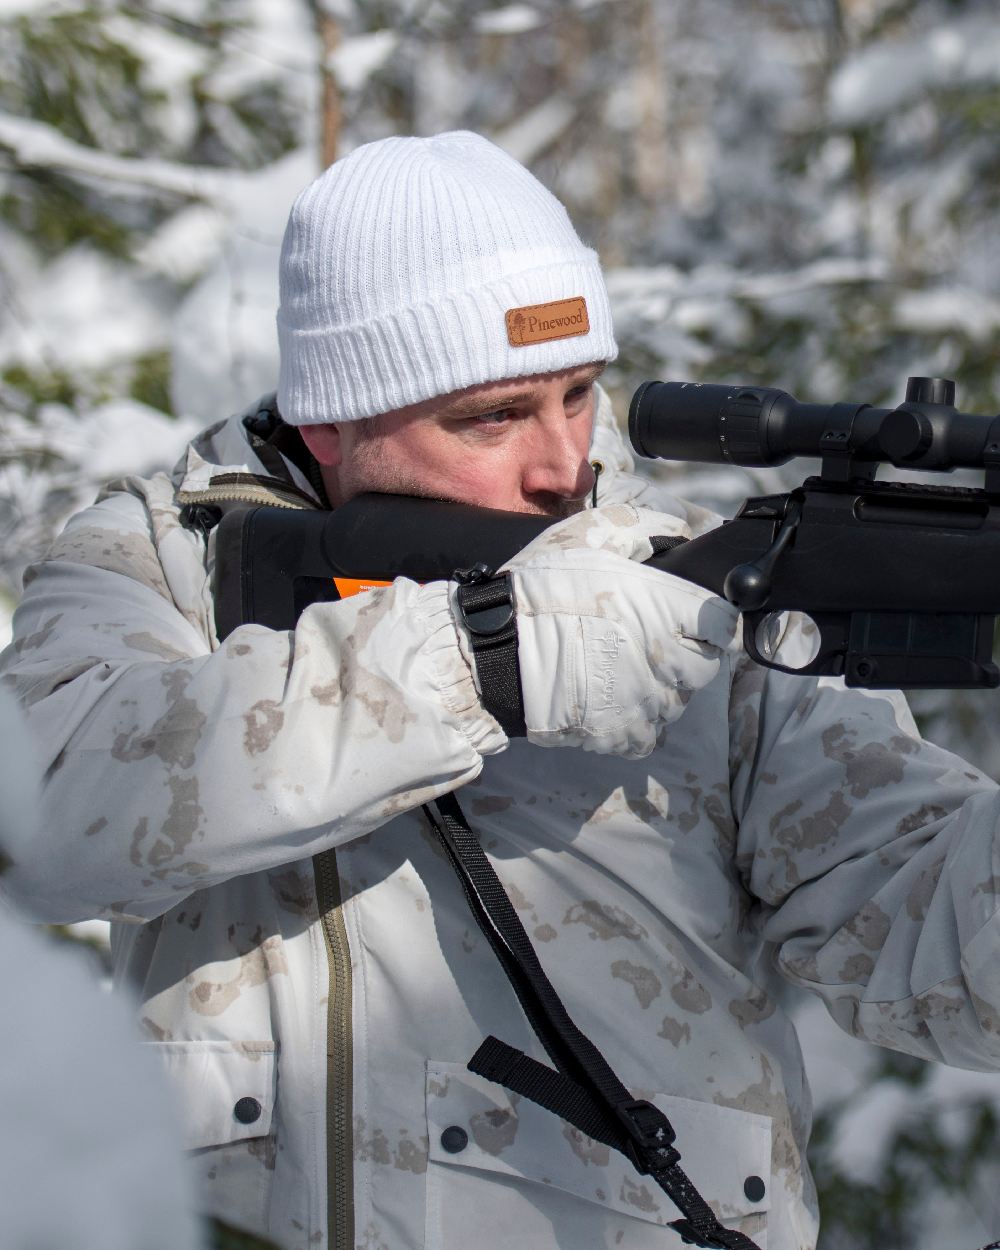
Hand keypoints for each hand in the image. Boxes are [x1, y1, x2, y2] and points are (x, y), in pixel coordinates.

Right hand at [502, 505, 738, 757]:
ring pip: (678, 701)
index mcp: (666, 610)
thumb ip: (643, 526)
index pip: (722, 625)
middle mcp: (665, 659)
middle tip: (654, 641)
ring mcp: (645, 702)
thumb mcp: (589, 533)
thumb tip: (682, 530)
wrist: (496, 650)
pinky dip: (640, 721)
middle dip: (688, 654)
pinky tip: (617, 700)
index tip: (695, 620)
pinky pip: (650, 735)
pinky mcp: (621, 733)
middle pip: (706, 667)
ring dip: (663, 687)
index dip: (711, 620)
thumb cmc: (540, 589)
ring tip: (627, 668)